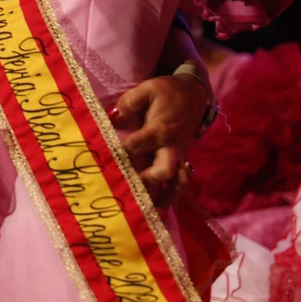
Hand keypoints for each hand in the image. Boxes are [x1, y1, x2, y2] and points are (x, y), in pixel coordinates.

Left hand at [115, 73, 205, 204]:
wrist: (195, 94)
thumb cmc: (168, 91)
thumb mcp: (149, 88)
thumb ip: (129, 102)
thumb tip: (112, 117)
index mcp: (161, 129)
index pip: (139, 144)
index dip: (122, 152)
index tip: (105, 161)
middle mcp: (172, 146)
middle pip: (164, 170)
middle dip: (147, 181)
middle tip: (128, 190)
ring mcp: (178, 156)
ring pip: (177, 182)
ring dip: (164, 198)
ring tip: (149, 213)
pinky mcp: (180, 160)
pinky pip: (180, 181)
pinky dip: (172, 195)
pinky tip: (159, 209)